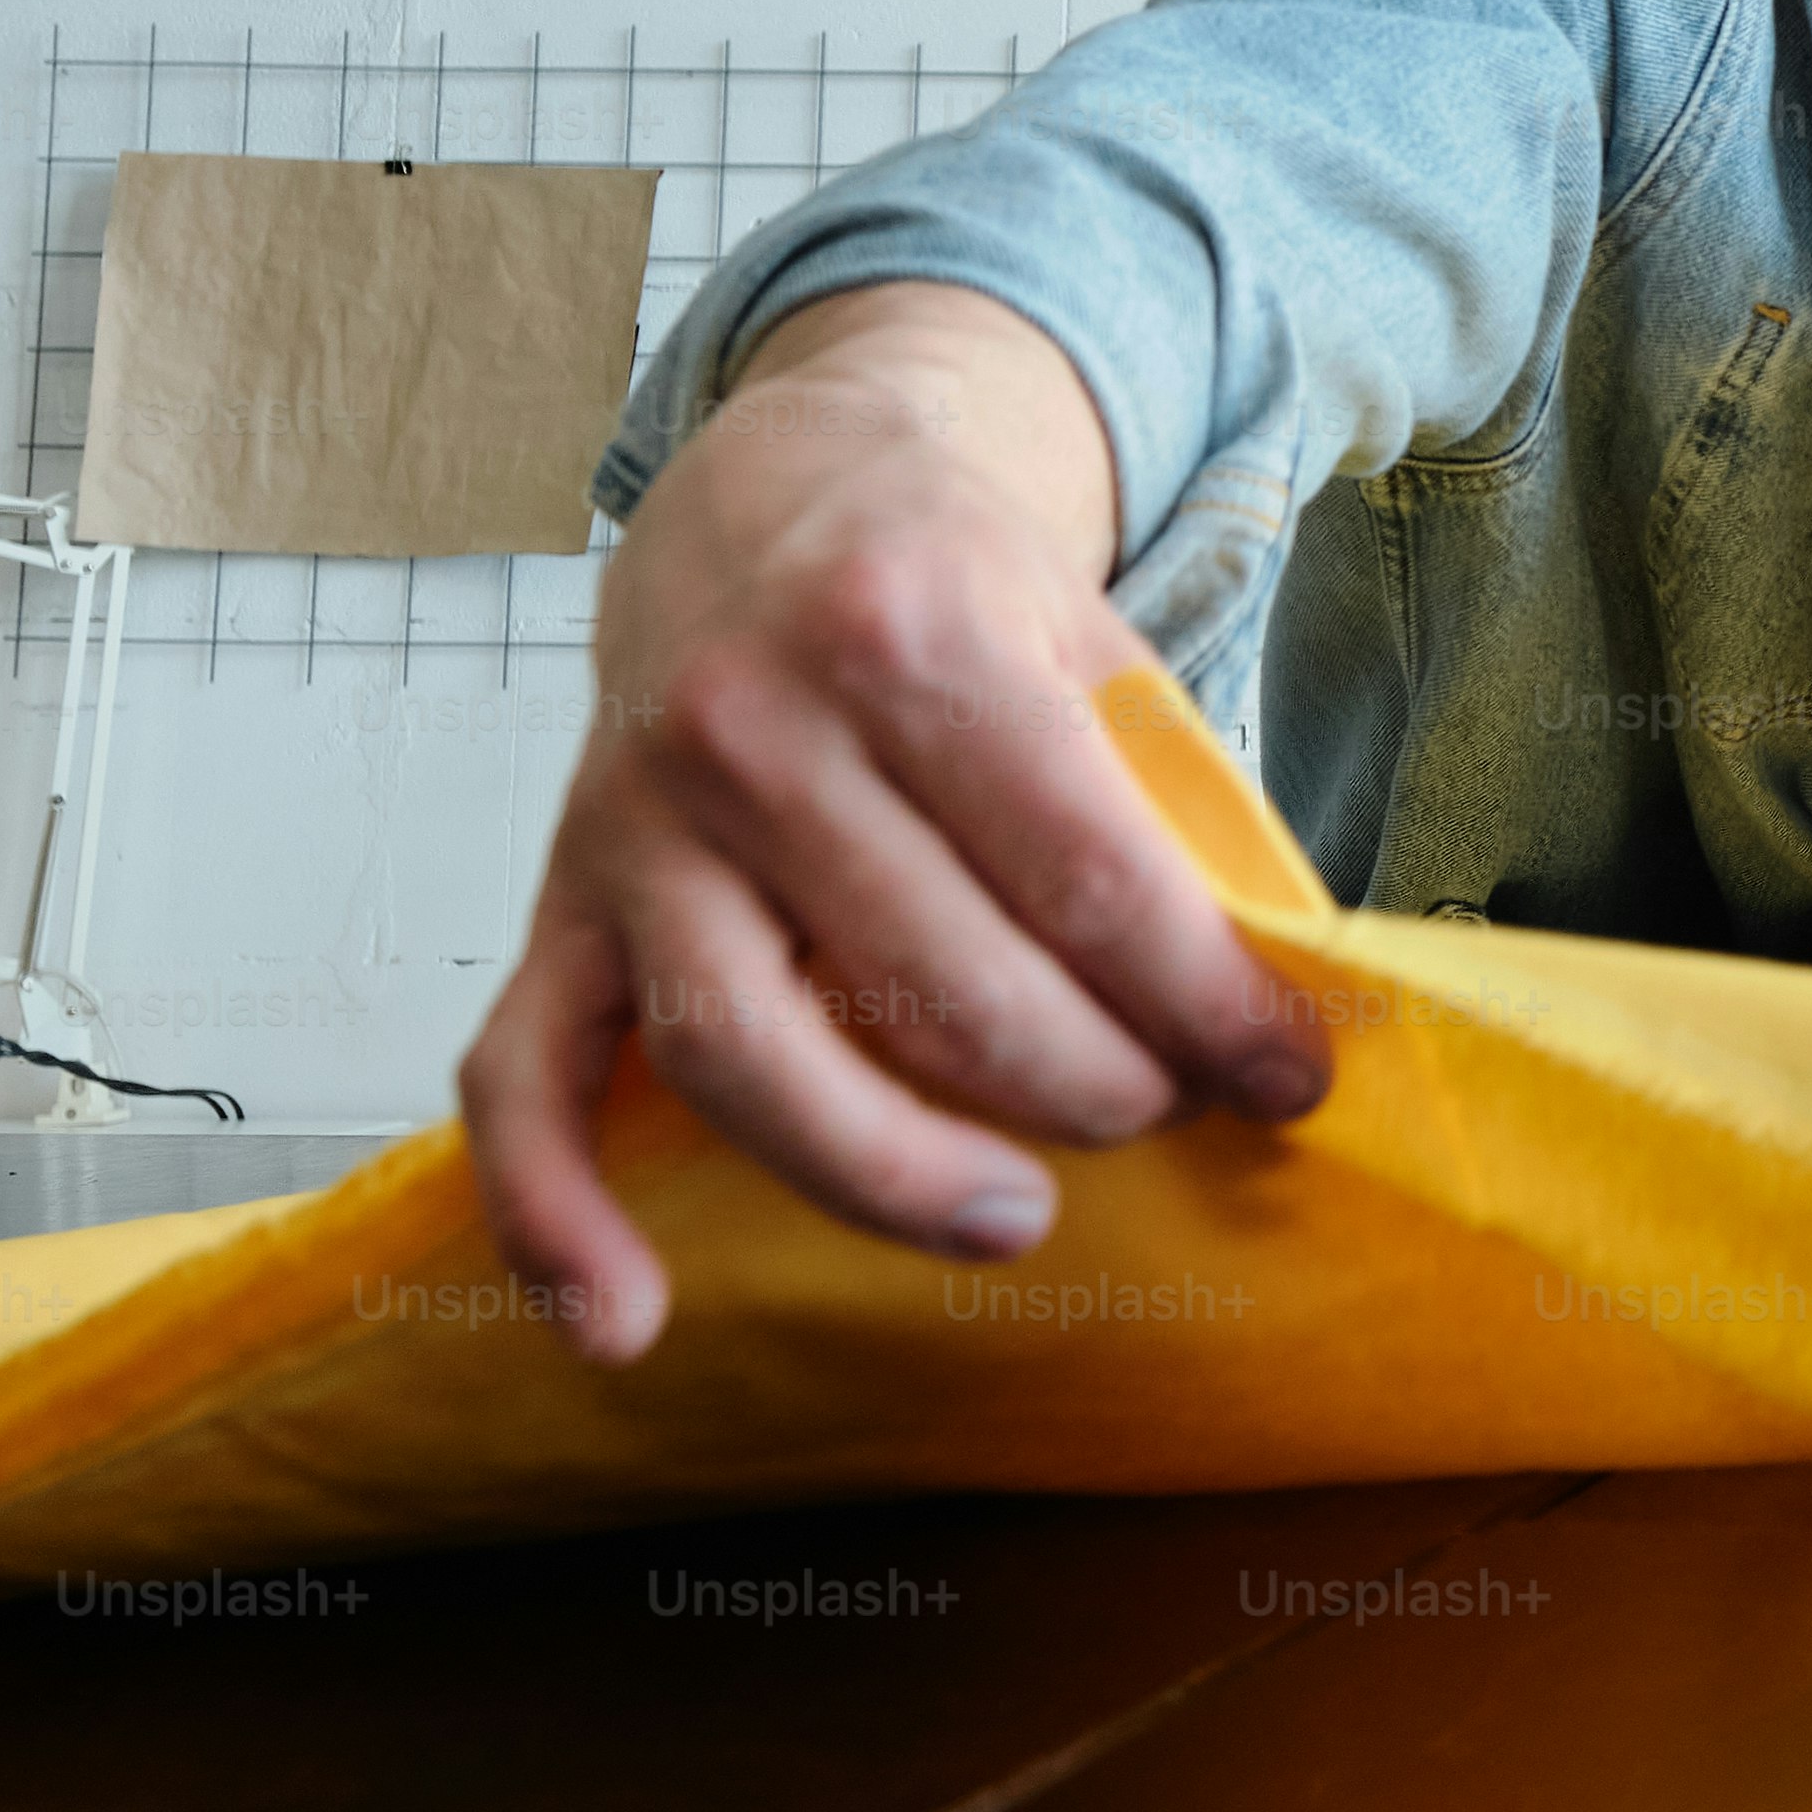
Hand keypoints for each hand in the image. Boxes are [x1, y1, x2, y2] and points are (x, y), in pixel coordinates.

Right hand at [455, 282, 1330, 1359]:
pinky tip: (625, 1325)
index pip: (1090, 878)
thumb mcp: (1089, 640)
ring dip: (889, 1175)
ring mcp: (636, 822)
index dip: (1209, 1003)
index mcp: (911, 637)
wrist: (776, 486)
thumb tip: (1269, 1003)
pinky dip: (553, 1217)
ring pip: (745, 1053)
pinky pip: (522, 1077)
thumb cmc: (956, 591)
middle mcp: (753, 725)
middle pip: (936, 983)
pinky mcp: (556, 898)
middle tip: (1162, 1113)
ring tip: (1012, 1218)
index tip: (1288, 1077)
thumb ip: (1165, 805)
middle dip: (1086, 1083)